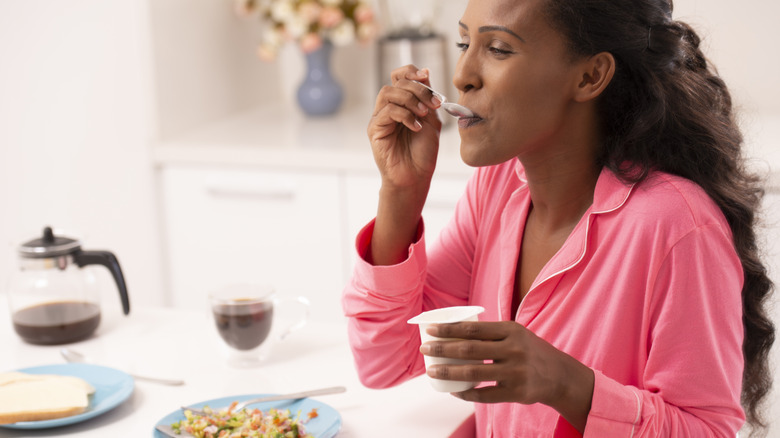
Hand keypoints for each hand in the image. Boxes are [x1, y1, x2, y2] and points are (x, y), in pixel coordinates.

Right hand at [368, 65, 443, 191]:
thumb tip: (425, 72)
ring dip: (410, 99)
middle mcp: (388, 107)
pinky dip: (405, 115)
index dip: (411, 72)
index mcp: (402, 103)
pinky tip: (415, 127)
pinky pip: (387, 111)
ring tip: (423, 114)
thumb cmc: (423, 152)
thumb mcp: (431, 120)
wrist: (416, 176)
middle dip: (418, 89)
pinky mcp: (374, 129)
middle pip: (396, 81)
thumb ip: (428, 98)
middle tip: (433, 104)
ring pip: (389, 92)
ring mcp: (379, 118)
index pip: (400, 76)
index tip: (426, 76)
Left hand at [420, 321, 594, 431]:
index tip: (430, 331)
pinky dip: (466, 393)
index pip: (473, 328)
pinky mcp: (516, 392)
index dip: (449, 330)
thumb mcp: (516, 334)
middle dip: (442, 350)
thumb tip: (453, 330)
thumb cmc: (529, 351)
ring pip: (473, 373)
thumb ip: (490, 332)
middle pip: (469, 349)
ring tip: (432, 372)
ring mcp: (515, 372)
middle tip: (425, 350)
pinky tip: (453, 391)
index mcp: (511, 330)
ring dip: (448, 373)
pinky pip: (485, 395)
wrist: (560, 375)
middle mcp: (513, 350)